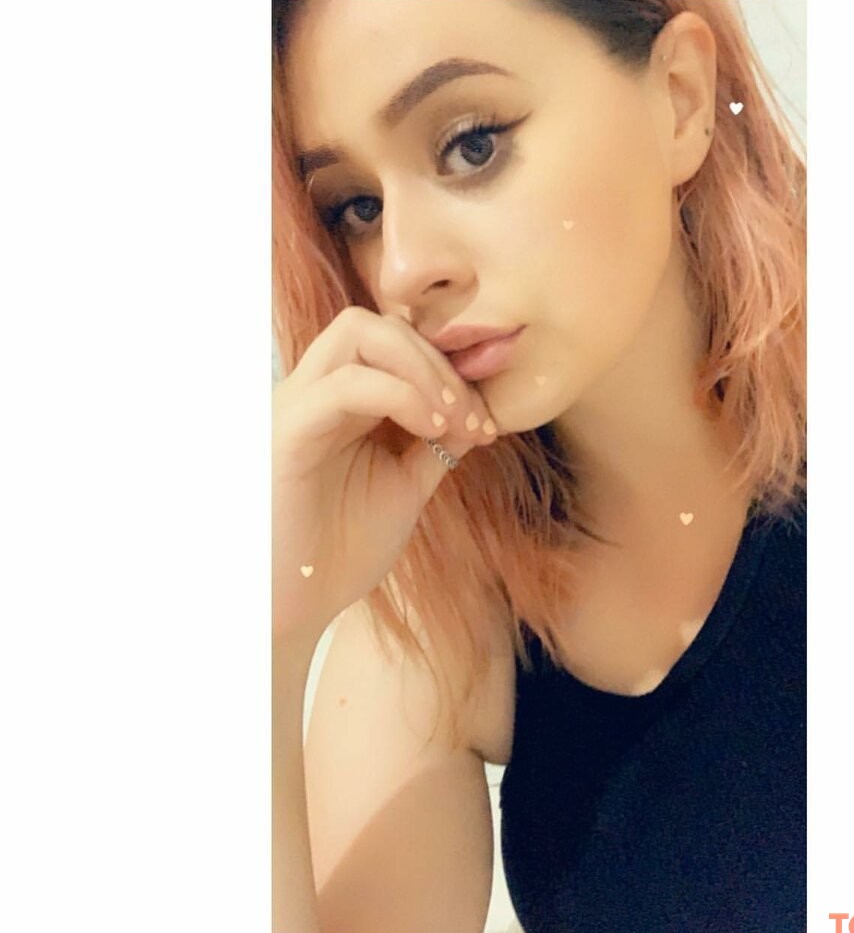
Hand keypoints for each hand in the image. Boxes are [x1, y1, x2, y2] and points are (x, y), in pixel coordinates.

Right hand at [271, 307, 497, 649]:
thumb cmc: (339, 552)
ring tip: (455, 420)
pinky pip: (345, 384)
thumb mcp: (405, 488)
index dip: (448, 372)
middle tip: (475, 417)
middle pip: (376, 324)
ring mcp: (297, 406)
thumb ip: (436, 444)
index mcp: (341, 403)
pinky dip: (400, 395)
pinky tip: (432, 430)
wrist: (291, 607)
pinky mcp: (287, 431)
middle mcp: (314, 393)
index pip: (394, 345)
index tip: (488, 424)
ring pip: (358, 333)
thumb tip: (478, 410)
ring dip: (422, 369)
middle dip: (437, 361)